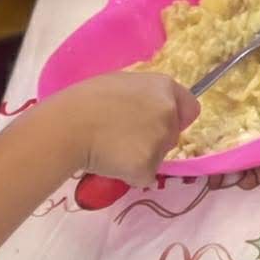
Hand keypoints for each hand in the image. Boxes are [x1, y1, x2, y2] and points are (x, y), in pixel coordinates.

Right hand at [54, 71, 199, 187]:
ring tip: (112, 149)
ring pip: (158, 157)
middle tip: (124, 138)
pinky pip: (144, 176)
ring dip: (141, 158)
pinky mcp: (148, 167)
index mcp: (164, 88)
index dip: (175, 118)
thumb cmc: (88, 100)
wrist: (70, 125)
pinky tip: (111, 163)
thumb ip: (145, 96)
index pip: (189, 108)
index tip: (158, 125)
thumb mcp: (123, 83)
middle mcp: (169, 113)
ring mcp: (161, 141)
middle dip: (154, 140)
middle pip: (172, 135)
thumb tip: (149, 108)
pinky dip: (130, 174)